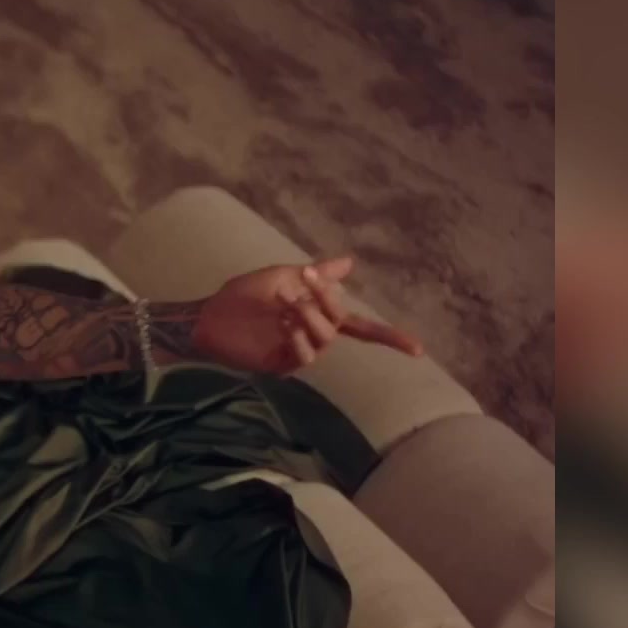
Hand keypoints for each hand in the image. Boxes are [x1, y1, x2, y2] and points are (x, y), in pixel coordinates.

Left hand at [190, 254, 423, 373]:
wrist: (209, 315)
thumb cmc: (242, 296)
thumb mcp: (282, 276)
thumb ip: (318, 274)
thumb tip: (350, 262)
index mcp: (317, 316)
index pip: (361, 328)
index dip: (389, 338)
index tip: (418, 350)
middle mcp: (313, 336)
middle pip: (341, 324)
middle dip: (327, 300)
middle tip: (303, 282)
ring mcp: (298, 352)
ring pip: (326, 339)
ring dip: (310, 317)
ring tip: (287, 305)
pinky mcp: (280, 365)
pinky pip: (304, 356)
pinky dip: (298, 338)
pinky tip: (283, 324)